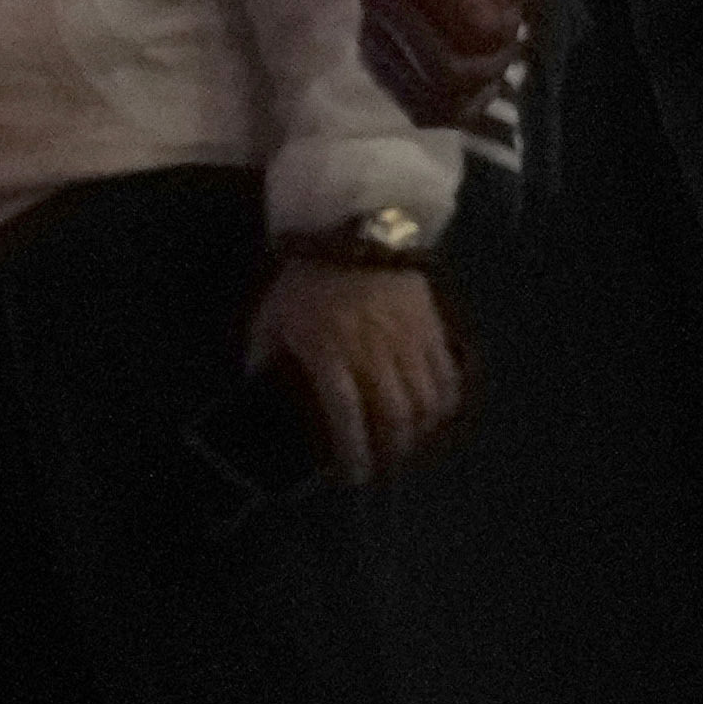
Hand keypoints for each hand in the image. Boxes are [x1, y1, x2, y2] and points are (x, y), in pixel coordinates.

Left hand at [255, 256, 464, 477]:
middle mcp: (374, 354)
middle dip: (390, 451)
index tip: (352, 476)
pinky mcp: (432, 328)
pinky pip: (447, 376)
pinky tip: (435, 415)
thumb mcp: (273, 315)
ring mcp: (408, 342)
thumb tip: (255, 390)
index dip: (352, 452)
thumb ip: (264, 356)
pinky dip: (444, 403)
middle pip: (393, 417)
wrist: (354, 227)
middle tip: (382, 467)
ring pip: (424, 402)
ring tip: (407, 446)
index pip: (345, 416)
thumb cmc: (307, 277)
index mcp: (331, 353)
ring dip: (418, 432)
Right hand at [358, 0, 534, 111]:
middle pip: (449, 74)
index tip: (510, 12)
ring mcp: (369, 37)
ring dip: (476, 93)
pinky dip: (456, 108)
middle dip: (491, 68)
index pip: (477, 28)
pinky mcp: (373, 65)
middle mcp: (377, 0)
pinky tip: (474, 86)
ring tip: (490, 65)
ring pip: (435, 104)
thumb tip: (494, 43)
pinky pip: (421, 112)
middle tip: (506, 48)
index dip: (507, 29)